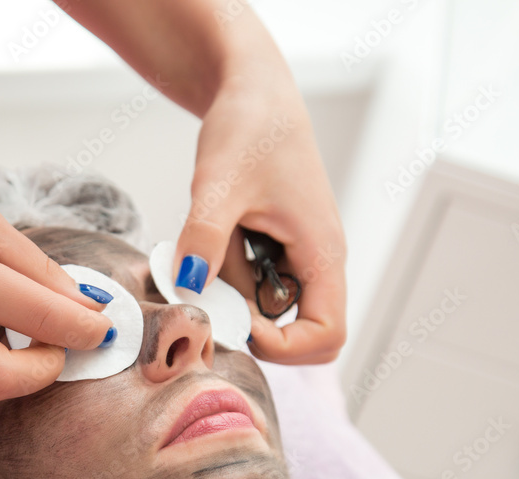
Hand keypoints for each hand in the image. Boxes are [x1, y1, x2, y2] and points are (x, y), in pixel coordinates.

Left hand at [174, 75, 346, 364]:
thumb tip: (190, 286)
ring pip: (272, 308)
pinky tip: (217, 237)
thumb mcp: (218, 183)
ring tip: (216, 244)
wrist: (252, 92)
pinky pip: (257, 283)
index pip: (328, 336)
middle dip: (256, 326)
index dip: (284, 346)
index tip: (240, 321)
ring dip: (237, 294)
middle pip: (302, 332)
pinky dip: (230, 274)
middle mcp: (320, 261)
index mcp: (323, 252)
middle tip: (217, 291)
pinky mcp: (280, 248)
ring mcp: (301, 256)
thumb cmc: (251, 127)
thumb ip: (204, 237)